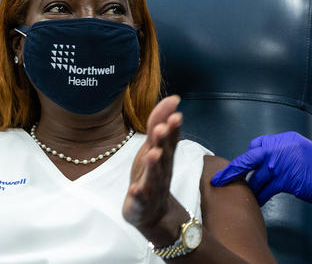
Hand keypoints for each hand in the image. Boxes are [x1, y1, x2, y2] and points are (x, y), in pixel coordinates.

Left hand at [122, 95, 181, 227]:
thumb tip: (172, 98)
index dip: (173, 128)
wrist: (152, 212)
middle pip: (164, 155)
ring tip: (153, 154)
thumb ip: (159, 123)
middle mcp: (162, 170)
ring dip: (153, 165)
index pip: (171, 140)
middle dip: (164, 142)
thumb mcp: (154, 146)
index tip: (176, 114)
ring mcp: (152, 187)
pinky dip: (139, 194)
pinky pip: (140, 198)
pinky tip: (135, 190)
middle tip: (163, 127)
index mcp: (165, 156)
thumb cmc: (152, 173)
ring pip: (154, 176)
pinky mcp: (141, 202)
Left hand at [210, 132, 311, 205]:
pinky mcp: (285, 179)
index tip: (239, 167)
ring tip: (245, 197)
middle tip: (219, 180)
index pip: (255, 146)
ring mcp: (280, 164)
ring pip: (256, 178)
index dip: (248, 159)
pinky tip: (256, 202)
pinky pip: (265, 190)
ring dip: (250, 189)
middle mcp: (278, 149)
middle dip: (231, 171)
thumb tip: (261, 157)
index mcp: (280, 140)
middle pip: (247, 159)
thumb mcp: (297, 146)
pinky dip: (260, 197)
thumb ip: (278, 149)